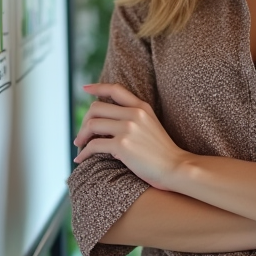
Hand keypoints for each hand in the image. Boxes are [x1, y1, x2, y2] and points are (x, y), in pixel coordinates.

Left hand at [72, 83, 189, 190]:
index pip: (115, 90)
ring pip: (92, 125)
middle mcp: (134, 114)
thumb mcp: (151, 126)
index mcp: (142, 107)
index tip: (85, 89)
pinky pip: (93, 145)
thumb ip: (133, 119)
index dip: (98, 87)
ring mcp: (128, 129)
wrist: (176, 168)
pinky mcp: (122, 145)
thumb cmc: (163, 152)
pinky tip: (80, 159)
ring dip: (81, 136)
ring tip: (79, 146)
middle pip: (96, 107)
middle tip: (81, 135)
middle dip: (84, 121)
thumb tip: (107, 124)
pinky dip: (83, 152)